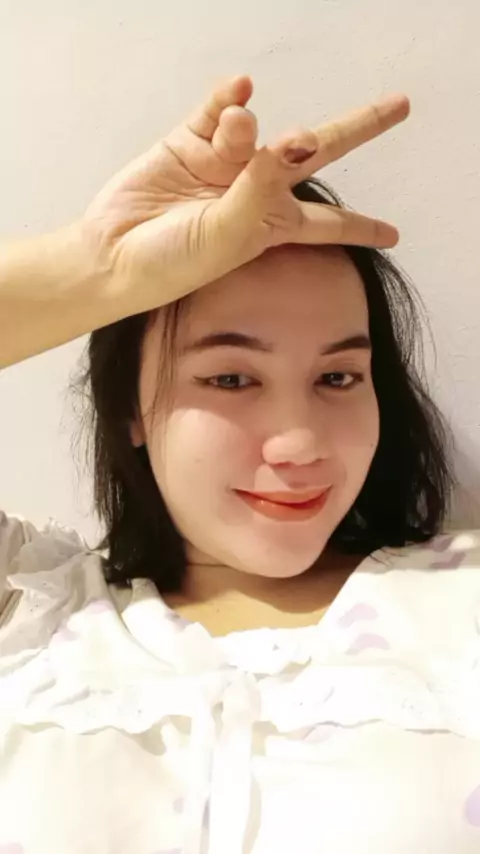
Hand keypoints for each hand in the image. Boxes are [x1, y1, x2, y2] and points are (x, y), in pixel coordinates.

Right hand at [83, 75, 409, 307]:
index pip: (329, 224)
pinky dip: (229, 96)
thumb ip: (258, 191)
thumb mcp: (227, 237)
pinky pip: (219, 108)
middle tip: (398, 106)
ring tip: (235, 131)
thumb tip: (288, 141)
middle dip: (356, 129)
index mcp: (272, 226)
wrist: (114, 255)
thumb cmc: (173, 263)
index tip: (394, 235)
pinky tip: (238, 87)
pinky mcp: (190, 141)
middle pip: (318, 154)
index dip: (362, 227)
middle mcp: (254, 191)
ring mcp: (223, 164)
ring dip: (250, 127)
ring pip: (257, 128)